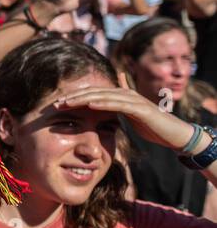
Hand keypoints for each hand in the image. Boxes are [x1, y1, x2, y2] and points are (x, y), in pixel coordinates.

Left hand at [52, 81, 195, 151]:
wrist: (173, 134)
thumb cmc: (150, 126)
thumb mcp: (128, 117)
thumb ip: (115, 111)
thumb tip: (100, 108)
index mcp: (119, 96)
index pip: (92, 94)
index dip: (74, 98)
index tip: (56, 104)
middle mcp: (125, 94)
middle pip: (93, 92)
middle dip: (73, 97)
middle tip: (54, 103)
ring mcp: (133, 100)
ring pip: (103, 96)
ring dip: (82, 99)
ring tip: (66, 103)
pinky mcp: (140, 108)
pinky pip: (119, 104)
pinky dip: (104, 103)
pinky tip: (90, 105)